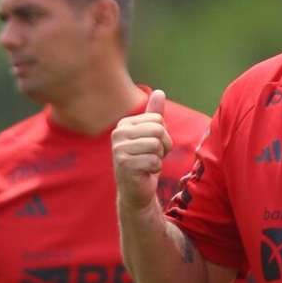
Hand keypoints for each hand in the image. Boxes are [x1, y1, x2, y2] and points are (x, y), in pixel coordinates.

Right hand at [113, 89, 171, 211]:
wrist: (136, 191)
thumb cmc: (145, 162)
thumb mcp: (151, 136)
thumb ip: (154, 114)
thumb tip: (159, 92)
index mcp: (124, 124)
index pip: (158, 120)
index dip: (163, 135)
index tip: (153, 147)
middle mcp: (118, 133)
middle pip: (158, 130)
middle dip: (163, 146)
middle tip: (153, 157)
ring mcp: (119, 149)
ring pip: (156, 145)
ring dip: (159, 158)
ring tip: (148, 164)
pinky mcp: (124, 164)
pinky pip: (154, 161)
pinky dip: (155, 169)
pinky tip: (145, 173)